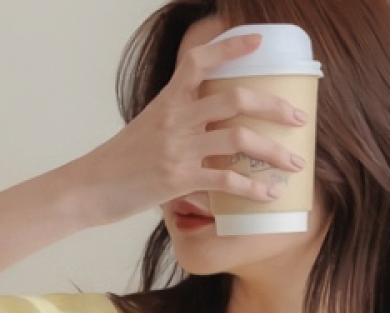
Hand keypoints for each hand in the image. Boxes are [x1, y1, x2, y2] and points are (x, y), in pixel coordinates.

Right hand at [78, 32, 307, 226]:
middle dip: (274, 107)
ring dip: (274, 151)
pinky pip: (226, 180)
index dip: (232, 49)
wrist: (89, 187)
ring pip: (239, 138)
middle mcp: (176, 118)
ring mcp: (178, 148)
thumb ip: (179, 124)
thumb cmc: (120, 162)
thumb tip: (213, 134)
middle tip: (300, 118)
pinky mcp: (178, 179)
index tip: (259, 41)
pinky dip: (253, 188)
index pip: (200, 61)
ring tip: (295, 163)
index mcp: (169, 100)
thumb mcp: (148, 129)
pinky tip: (270, 194)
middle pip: (236, 98)